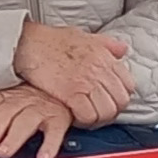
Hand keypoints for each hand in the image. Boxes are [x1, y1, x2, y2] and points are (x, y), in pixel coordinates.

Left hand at [0, 82, 77, 157]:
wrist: (63, 90)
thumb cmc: (30, 98)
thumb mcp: (5, 96)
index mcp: (5, 96)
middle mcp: (21, 100)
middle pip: (4, 114)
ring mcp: (40, 110)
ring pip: (25, 122)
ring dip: (13, 138)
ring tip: (3, 152)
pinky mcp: (59, 120)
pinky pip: (54, 133)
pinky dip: (49, 145)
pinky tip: (42, 157)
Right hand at [11, 19, 131, 125]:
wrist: (29, 43)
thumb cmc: (52, 40)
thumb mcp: (85, 36)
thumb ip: (106, 44)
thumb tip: (122, 49)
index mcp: (105, 57)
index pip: (129, 85)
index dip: (120, 97)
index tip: (109, 101)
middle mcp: (100, 70)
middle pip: (120, 101)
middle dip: (111, 111)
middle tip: (99, 113)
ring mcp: (86, 82)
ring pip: (107, 112)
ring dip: (98, 119)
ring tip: (87, 117)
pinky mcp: (71, 93)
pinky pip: (88, 115)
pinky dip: (84, 121)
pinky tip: (75, 118)